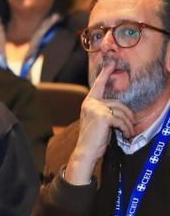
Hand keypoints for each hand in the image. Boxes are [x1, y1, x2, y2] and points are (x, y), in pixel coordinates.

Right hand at [65, 61, 134, 184]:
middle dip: (128, 116)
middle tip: (129, 128)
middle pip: (118, 104)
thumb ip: (105, 110)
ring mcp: (95, 109)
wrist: (85, 151)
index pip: (98, 85)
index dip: (105, 74)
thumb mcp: (99, 120)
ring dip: (128, 125)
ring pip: (122, 112)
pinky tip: (124, 135)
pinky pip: (121, 120)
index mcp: (89, 102)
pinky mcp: (102, 117)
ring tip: (126, 133)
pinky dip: (126, 129)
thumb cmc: (94, 137)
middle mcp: (90, 103)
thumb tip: (122, 109)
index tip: (111, 64)